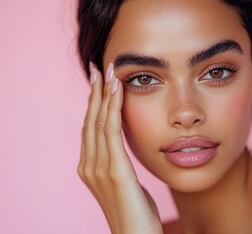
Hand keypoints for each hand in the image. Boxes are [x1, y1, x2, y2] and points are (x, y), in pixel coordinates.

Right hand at [77, 62, 162, 233]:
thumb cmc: (135, 212)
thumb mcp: (125, 183)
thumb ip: (119, 164)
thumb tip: (124, 149)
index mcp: (90, 167)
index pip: (90, 128)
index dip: (94, 103)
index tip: (100, 82)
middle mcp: (88, 165)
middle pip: (89, 120)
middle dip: (95, 92)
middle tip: (100, 68)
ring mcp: (98, 169)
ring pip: (98, 122)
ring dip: (104, 94)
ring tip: (109, 72)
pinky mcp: (114, 171)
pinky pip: (111, 132)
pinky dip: (112, 109)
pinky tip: (117, 91)